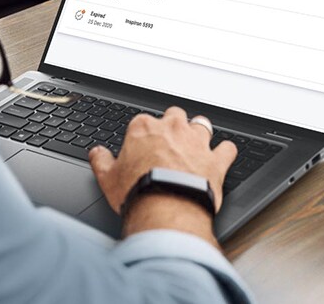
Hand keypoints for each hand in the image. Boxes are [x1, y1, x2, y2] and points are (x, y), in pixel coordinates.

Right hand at [88, 108, 236, 239]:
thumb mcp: (108, 178)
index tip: (142, 146)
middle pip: (175, 114)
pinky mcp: (216, 160)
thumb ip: (101, 161)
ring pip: (202, 124)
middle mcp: (172, 129)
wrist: (167, 209)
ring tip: (195, 143)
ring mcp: (196, 142)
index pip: (143, 120)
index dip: (143, 133)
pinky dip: (225, 152)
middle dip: (173, 125)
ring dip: (199, 132)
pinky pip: (227, 148)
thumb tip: (97, 153)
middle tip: (168, 141)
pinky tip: (221, 156)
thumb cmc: (138, 191)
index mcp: (143, 128)